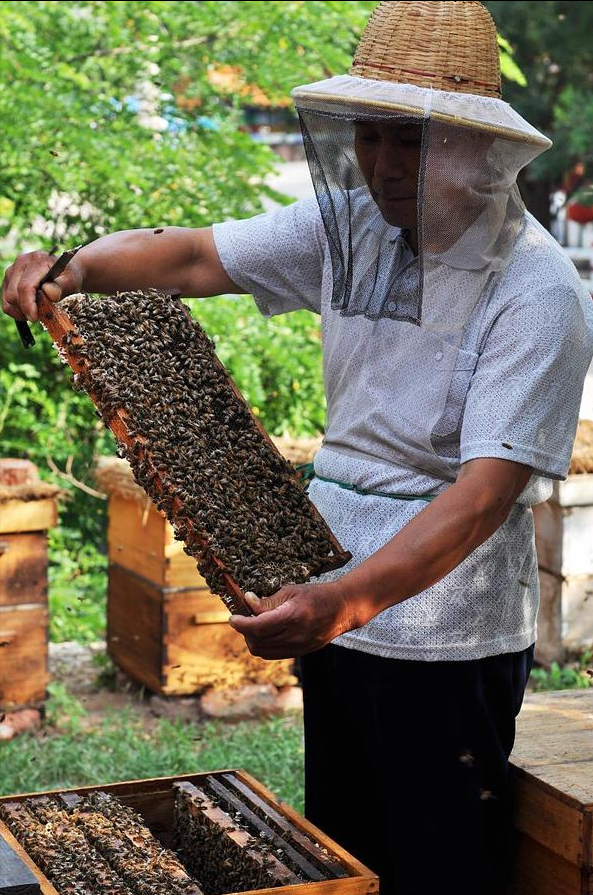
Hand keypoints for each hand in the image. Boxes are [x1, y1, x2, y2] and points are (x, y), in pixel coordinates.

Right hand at [2, 250, 83, 321]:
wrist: (64, 270)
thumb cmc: (69, 276)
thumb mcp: (72, 281)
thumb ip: (62, 286)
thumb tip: (49, 293)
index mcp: (37, 261)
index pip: (25, 286)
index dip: (28, 305)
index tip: (34, 319)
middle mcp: (21, 262)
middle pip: (13, 294)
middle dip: (25, 310)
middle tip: (40, 316)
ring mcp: (12, 270)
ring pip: (7, 298)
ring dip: (20, 311)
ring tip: (36, 313)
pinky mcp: (9, 279)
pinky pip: (6, 301)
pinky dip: (15, 310)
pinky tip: (28, 311)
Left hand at [229, 581, 364, 658]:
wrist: (342, 609)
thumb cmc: (317, 595)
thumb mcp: (291, 591)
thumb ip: (268, 601)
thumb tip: (247, 601)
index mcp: (293, 616)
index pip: (258, 627)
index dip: (241, 624)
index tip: (233, 618)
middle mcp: (295, 636)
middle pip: (258, 641)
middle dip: (245, 631)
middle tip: (243, 618)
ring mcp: (298, 647)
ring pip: (263, 651)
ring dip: (252, 640)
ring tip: (253, 625)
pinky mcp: (299, 653)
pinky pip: (273, 654)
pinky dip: (263, 645)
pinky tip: (264, 632)